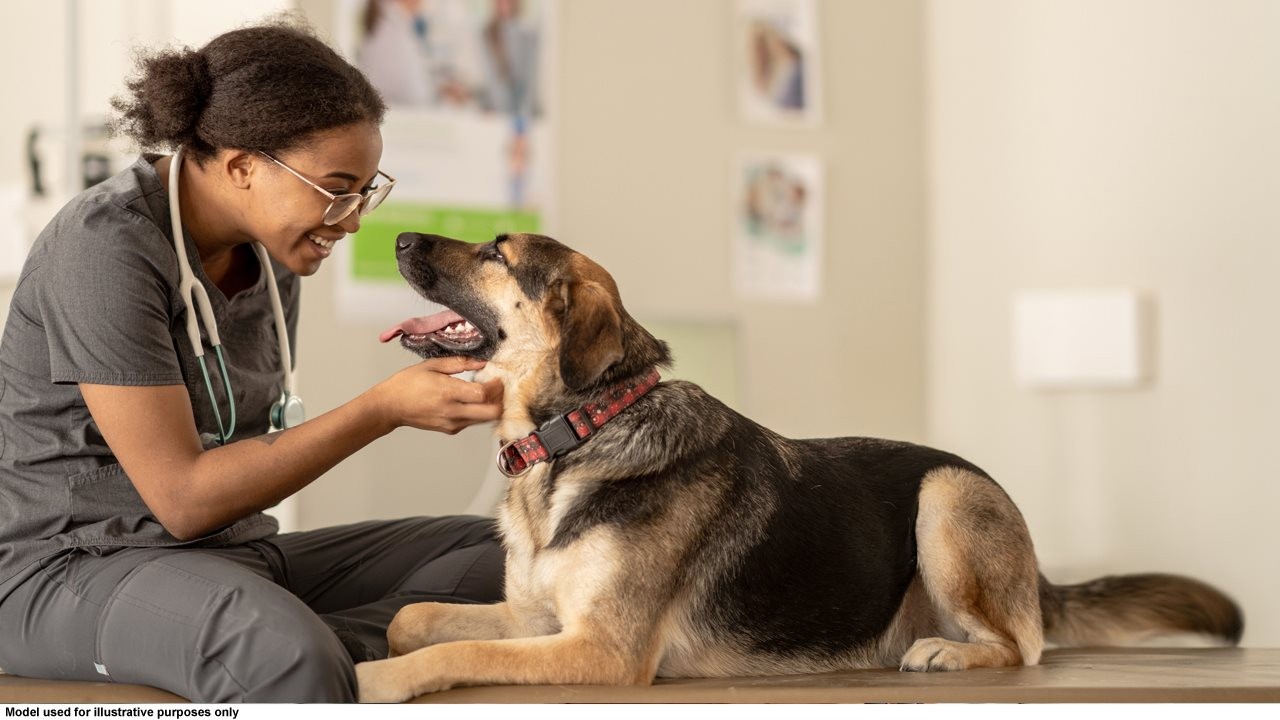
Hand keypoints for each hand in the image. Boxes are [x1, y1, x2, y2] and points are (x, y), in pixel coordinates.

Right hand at [375, 357, 504, 434]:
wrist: (390, 407)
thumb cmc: (407, 384)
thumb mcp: (431, 365)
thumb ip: (459, 363)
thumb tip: (481, 362)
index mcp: (447, 392)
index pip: (483, 394)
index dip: (495, 386)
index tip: (497, 377)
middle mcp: (452, 411)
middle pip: (491, 413)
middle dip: (499, 400)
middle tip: (497, 388)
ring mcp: (452, 423)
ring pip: (484, 419)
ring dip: (490, 406)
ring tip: (485, 391)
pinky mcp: (450, 429)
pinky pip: (473, 421)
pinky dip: (478, 411)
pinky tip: (471, 400)